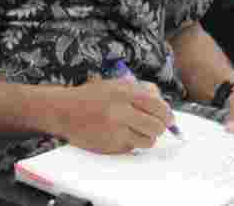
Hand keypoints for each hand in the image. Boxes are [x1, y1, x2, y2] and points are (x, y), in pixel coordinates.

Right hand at [52, 75, 173, 153]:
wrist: (64, 110)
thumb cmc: (91, 96)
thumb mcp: (115, 85)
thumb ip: (139, 90)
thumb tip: (162, 102)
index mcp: (124, 92)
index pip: (157, 106)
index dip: (167, 114)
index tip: (170, 119)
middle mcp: (121, 110)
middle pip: (156, 126)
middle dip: (160, 128)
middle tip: (157, 127)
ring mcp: (116, 130)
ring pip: (147, 140)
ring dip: (146, 137)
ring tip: (137, 131)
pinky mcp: (110, 145)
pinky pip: (132, 148)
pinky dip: (131, 143)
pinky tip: (121, 135)